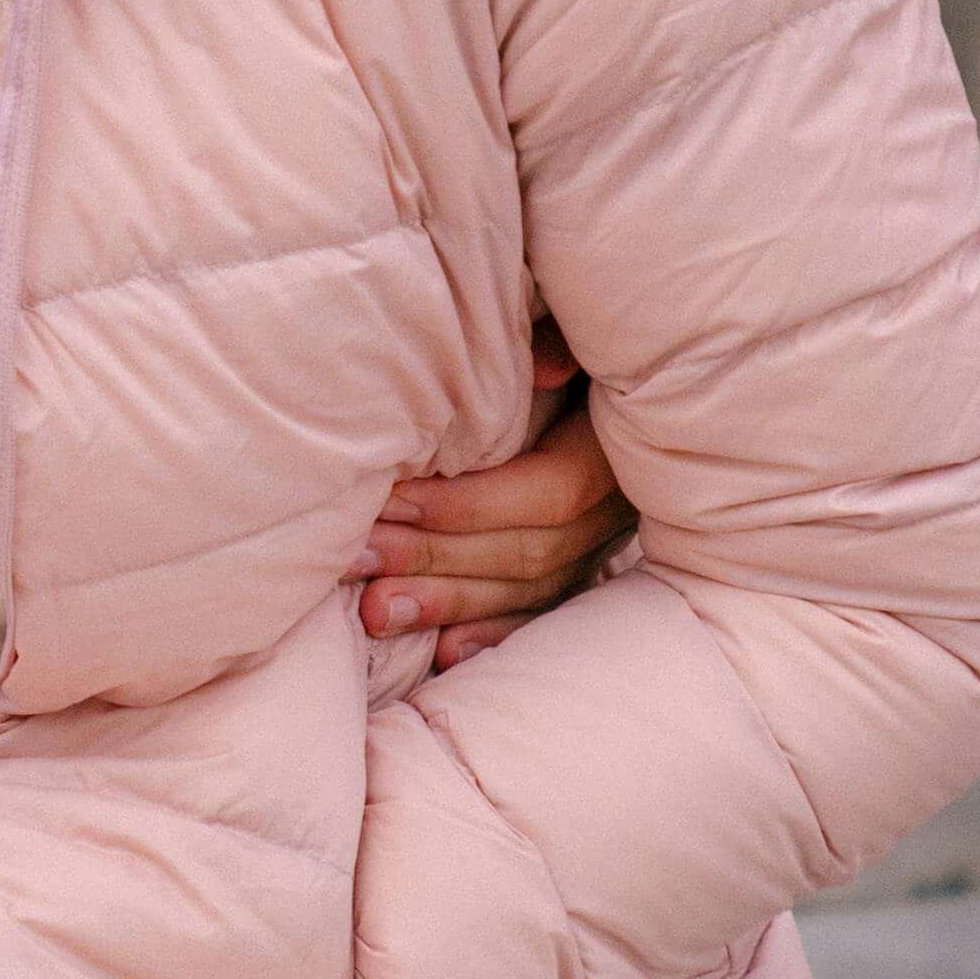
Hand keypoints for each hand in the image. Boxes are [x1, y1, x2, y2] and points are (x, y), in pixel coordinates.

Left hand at [358, 328, 631, 667]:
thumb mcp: (573, 325)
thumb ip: (557, 339)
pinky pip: (542, 614)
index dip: (470, 505)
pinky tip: (443, 654)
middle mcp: (618, 505)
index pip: (548, 494)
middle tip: (359, 561)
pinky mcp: (583, 565)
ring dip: (450, 604)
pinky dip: (494, 635)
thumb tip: (547, 366)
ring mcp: (604, 542)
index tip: (392, 497)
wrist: (620, 358)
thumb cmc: (574, 336)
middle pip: (529, 551)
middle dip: (439, 560)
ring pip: (529, 591)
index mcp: (617, 444)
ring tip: (376, 612)